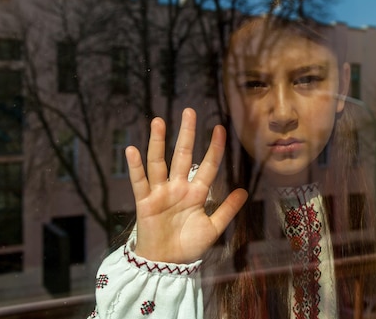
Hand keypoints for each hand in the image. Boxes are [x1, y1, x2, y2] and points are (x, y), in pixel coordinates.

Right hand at [125, 108, 247, 263]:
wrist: (167, 264)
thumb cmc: (188, 246)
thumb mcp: (213, 228)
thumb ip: (226, 210)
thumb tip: (244, 191)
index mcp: (196, 193)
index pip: (208, 165)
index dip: (214, 148)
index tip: (219, 128)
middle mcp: (178, 187)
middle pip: (183, 155)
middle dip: (186, 134)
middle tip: (189, 111)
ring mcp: (161, 192)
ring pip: (160, 162)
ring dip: (158, 142)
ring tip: (158, 121)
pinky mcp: (145, 202)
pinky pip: (140, 182)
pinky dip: (135, 167)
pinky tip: (132, 150)